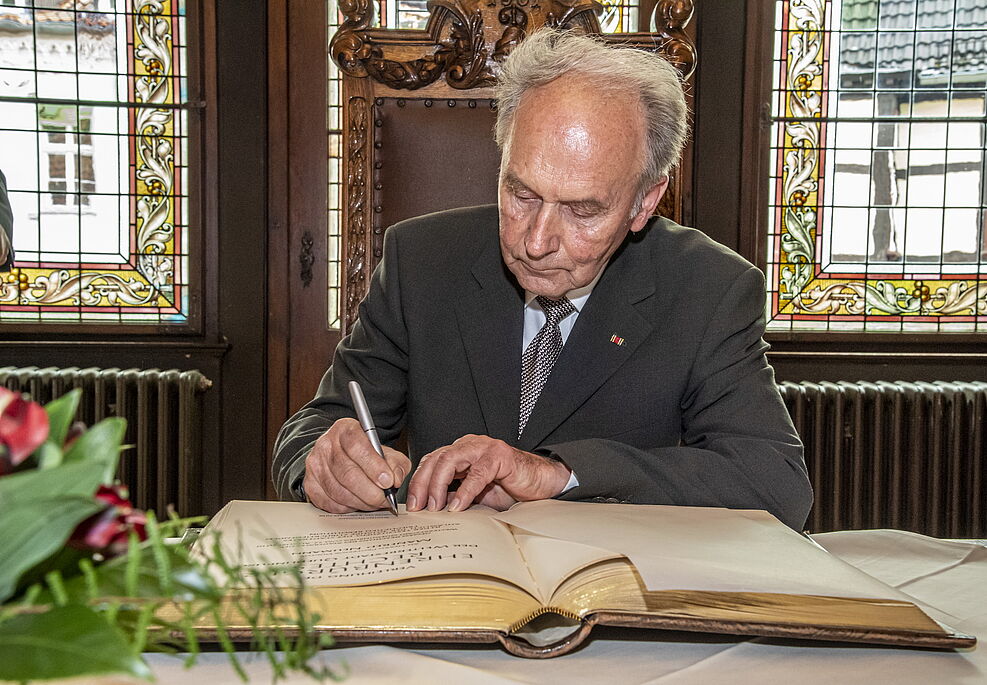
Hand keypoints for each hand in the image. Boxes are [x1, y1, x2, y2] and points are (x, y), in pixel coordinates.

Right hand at [303, 418, 410, 512]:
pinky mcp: (310, 484)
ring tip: (375, 503)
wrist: (341, 455)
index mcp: (345, 430)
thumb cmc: (365, 454)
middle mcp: (326, 445)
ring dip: (361, 502)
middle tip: (385, 499)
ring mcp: (315, 465)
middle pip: (347, 473)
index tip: (388, 482)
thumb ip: (396, 463)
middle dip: (370, 492)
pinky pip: (330, 503)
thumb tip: (396, 479)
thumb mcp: (386, 451)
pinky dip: (348, 507)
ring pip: (339, 491)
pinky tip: (359, 503)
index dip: (374, 466)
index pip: (357, 446)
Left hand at [406, 434, 570, 511]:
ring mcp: (484, 447)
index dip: (419, 481)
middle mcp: (469, 445)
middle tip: (418, 507)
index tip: (412, 504)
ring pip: (450, 460)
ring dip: (438, 485)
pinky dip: (464, 492)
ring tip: (435, 507)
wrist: (539, 483)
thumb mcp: (474, 495)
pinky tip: (458, 506)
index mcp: (461, 451)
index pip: (432, 460)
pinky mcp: (499, 455)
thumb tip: (429, 508)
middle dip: (423, 484)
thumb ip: (453, 495)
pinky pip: (476, 474)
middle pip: (436, 458)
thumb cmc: (509, 488)